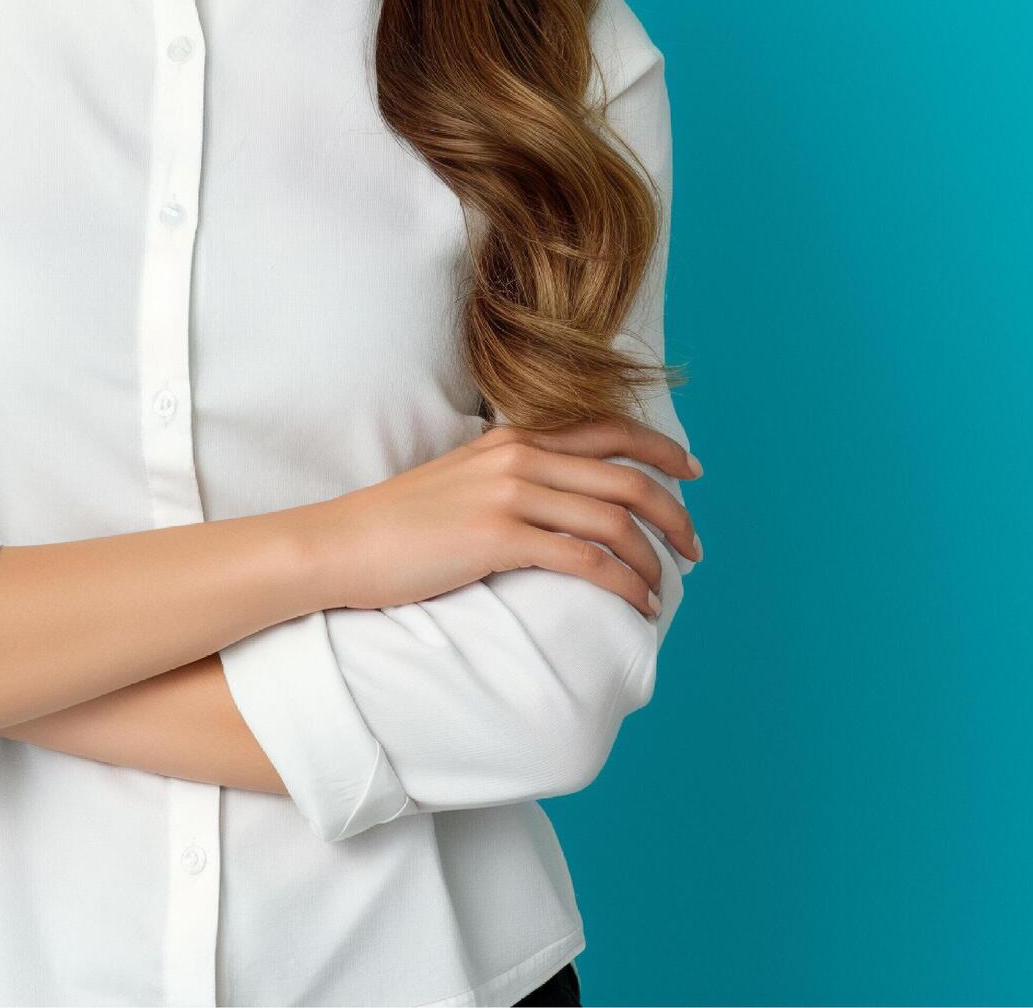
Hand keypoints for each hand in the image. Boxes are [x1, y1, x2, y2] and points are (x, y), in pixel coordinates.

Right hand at [303, 418, 705, 618]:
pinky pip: (587, 561)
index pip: (608, 429)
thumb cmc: (394, 525)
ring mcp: (508, 495)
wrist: (338, 544)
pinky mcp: (498, 537)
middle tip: (694, 548)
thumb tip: (554, 500)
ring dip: (654, 558)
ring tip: (664, 588)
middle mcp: (517, 457)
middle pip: (626, 478)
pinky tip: (637, 603)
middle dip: (674, 514)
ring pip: (614, 521)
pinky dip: (624, 584)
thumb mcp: (458, 480)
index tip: (690, 475)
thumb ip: (508, 476)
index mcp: (511, 438)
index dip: (660, 450)